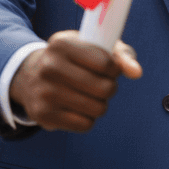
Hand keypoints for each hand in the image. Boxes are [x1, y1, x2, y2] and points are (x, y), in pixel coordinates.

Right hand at [10, 30, 141, 131]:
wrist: (31, 76)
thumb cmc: (72, 58)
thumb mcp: (92, 46)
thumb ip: (120, 55)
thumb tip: (137, 72)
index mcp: (61, 43)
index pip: (106, 63)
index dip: (115, 69)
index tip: (110, 68)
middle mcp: (49, 67)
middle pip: (104, 88)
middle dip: (109, 88)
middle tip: (101, 83)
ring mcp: (45, 92)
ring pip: (98, 109)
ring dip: (100, 104)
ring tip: (89, 95)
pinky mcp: (44, 115)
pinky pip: (85, 124)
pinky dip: (88, 118)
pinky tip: (77, 107)